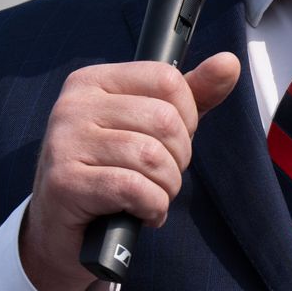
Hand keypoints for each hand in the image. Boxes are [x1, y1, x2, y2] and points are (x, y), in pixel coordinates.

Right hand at [19, 52, 240, 290]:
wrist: (62, 228)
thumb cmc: (114, 169)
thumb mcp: (154, 127)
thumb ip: (194, 95)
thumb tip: (229, 62)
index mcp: (94, 80)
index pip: (167, 79)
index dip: (187, 117)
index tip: (171, 141)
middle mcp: (73, 104)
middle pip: (164, 120)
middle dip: (178, 158)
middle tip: (161, 176)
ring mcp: (64, 142)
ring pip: (151, 156)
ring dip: (166, 187)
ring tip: (151, 196)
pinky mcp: (64, 182)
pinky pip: (134, 188)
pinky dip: (152, 206)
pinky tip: (142, 212)